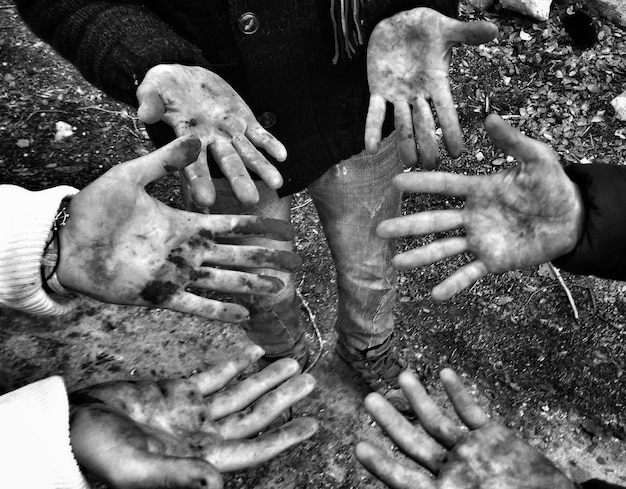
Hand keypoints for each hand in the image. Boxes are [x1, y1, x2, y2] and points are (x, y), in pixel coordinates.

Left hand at [57, 135, 300, 322]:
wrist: (65, 239)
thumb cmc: (96, 207)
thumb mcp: (131, 176)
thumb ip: (164, 161)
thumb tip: (196, 138)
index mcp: (185, 224)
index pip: (232, 225)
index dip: (260, 226)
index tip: (286, 229)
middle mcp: (188, 251)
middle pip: (238, 255)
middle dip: (268, 258)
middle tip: (297, 262)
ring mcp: (176, 275)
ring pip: (224, 281)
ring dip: (252, 284)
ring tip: (279, 287)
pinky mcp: (160, 295)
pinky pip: (196, 305)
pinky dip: (220, 310)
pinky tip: (244, 314)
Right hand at [69, 344, 317, 488]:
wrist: (72, 425)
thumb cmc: (100, 453)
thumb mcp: (138, 469)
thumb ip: (180, 475)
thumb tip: (218, 481)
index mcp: (200, 458)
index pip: (253, 449)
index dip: (284, 438)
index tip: (313, 425)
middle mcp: (202, 435)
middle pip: (253, 416)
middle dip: (282, 399)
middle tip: (309, 380)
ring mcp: (191, 412)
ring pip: (238, 393)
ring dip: (264, 378)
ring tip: (290, 362)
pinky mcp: (176, 391)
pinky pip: (212, 376)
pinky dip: (232, 365)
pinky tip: (252, 353)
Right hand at [137, 64, 286, 206]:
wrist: (184, 77)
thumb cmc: (162, 89)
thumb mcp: (152, 90)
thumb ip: (149, 102)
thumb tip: (144, 113)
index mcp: (188, 140)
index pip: (194, 165)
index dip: (200, 182)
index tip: (205, 201)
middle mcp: (213, 142)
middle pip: (228, 164)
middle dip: (239, 181)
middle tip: (250, 200)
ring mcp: (231, 133)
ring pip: (249, 154)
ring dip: (263, 168)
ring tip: (277, 183)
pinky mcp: (245, 120)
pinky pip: (261, 134)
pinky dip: (271, 143)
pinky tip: (283, 155)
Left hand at [356, 368, 575, 488]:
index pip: (404, 479)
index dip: (382, 464)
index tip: (358, 446)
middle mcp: (452, 470)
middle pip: (414, 442)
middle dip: (391, 420)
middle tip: (369, 399)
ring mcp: (472, 451)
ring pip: (438, 421)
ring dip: (420, 398)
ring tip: (403, 375)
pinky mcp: (494, 437)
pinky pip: (472, 412)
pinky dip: (459, 393)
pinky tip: (445, 373)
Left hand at [366, 8, 497, 167]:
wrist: (399, 23)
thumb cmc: (427, 28)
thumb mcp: (447, 30)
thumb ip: (468, 33)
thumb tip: (494, 29)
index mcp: (437, 84)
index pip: (447, 112)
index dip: (451, 131)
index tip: (457, 152)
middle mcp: (418, 95)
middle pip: (424, 124)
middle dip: (428, 144)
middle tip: (431, 167)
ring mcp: (398, 95)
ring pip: (402, 124)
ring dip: (404, 144)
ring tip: (408, 164)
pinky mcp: (378, 90)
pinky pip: (374, 113)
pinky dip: (372, 130)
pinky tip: (370, 148)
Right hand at [377, 114, 583, 299]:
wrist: (572, 220)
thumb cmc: (554, 187)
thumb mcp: (537, 160)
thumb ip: (513, 142)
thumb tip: (489, 117)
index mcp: (478, 190)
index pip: (444, 186)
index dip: (421, 184)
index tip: (396, 182)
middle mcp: (472, 217)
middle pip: (433, 221)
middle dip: (406, 226)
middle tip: (380, 230)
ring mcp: (480, 241)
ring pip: (444, 249)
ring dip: (420, 256)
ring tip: (396, 263)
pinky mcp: (493, 262)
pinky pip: (469, 273)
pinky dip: (453, 284)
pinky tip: (435, 294)